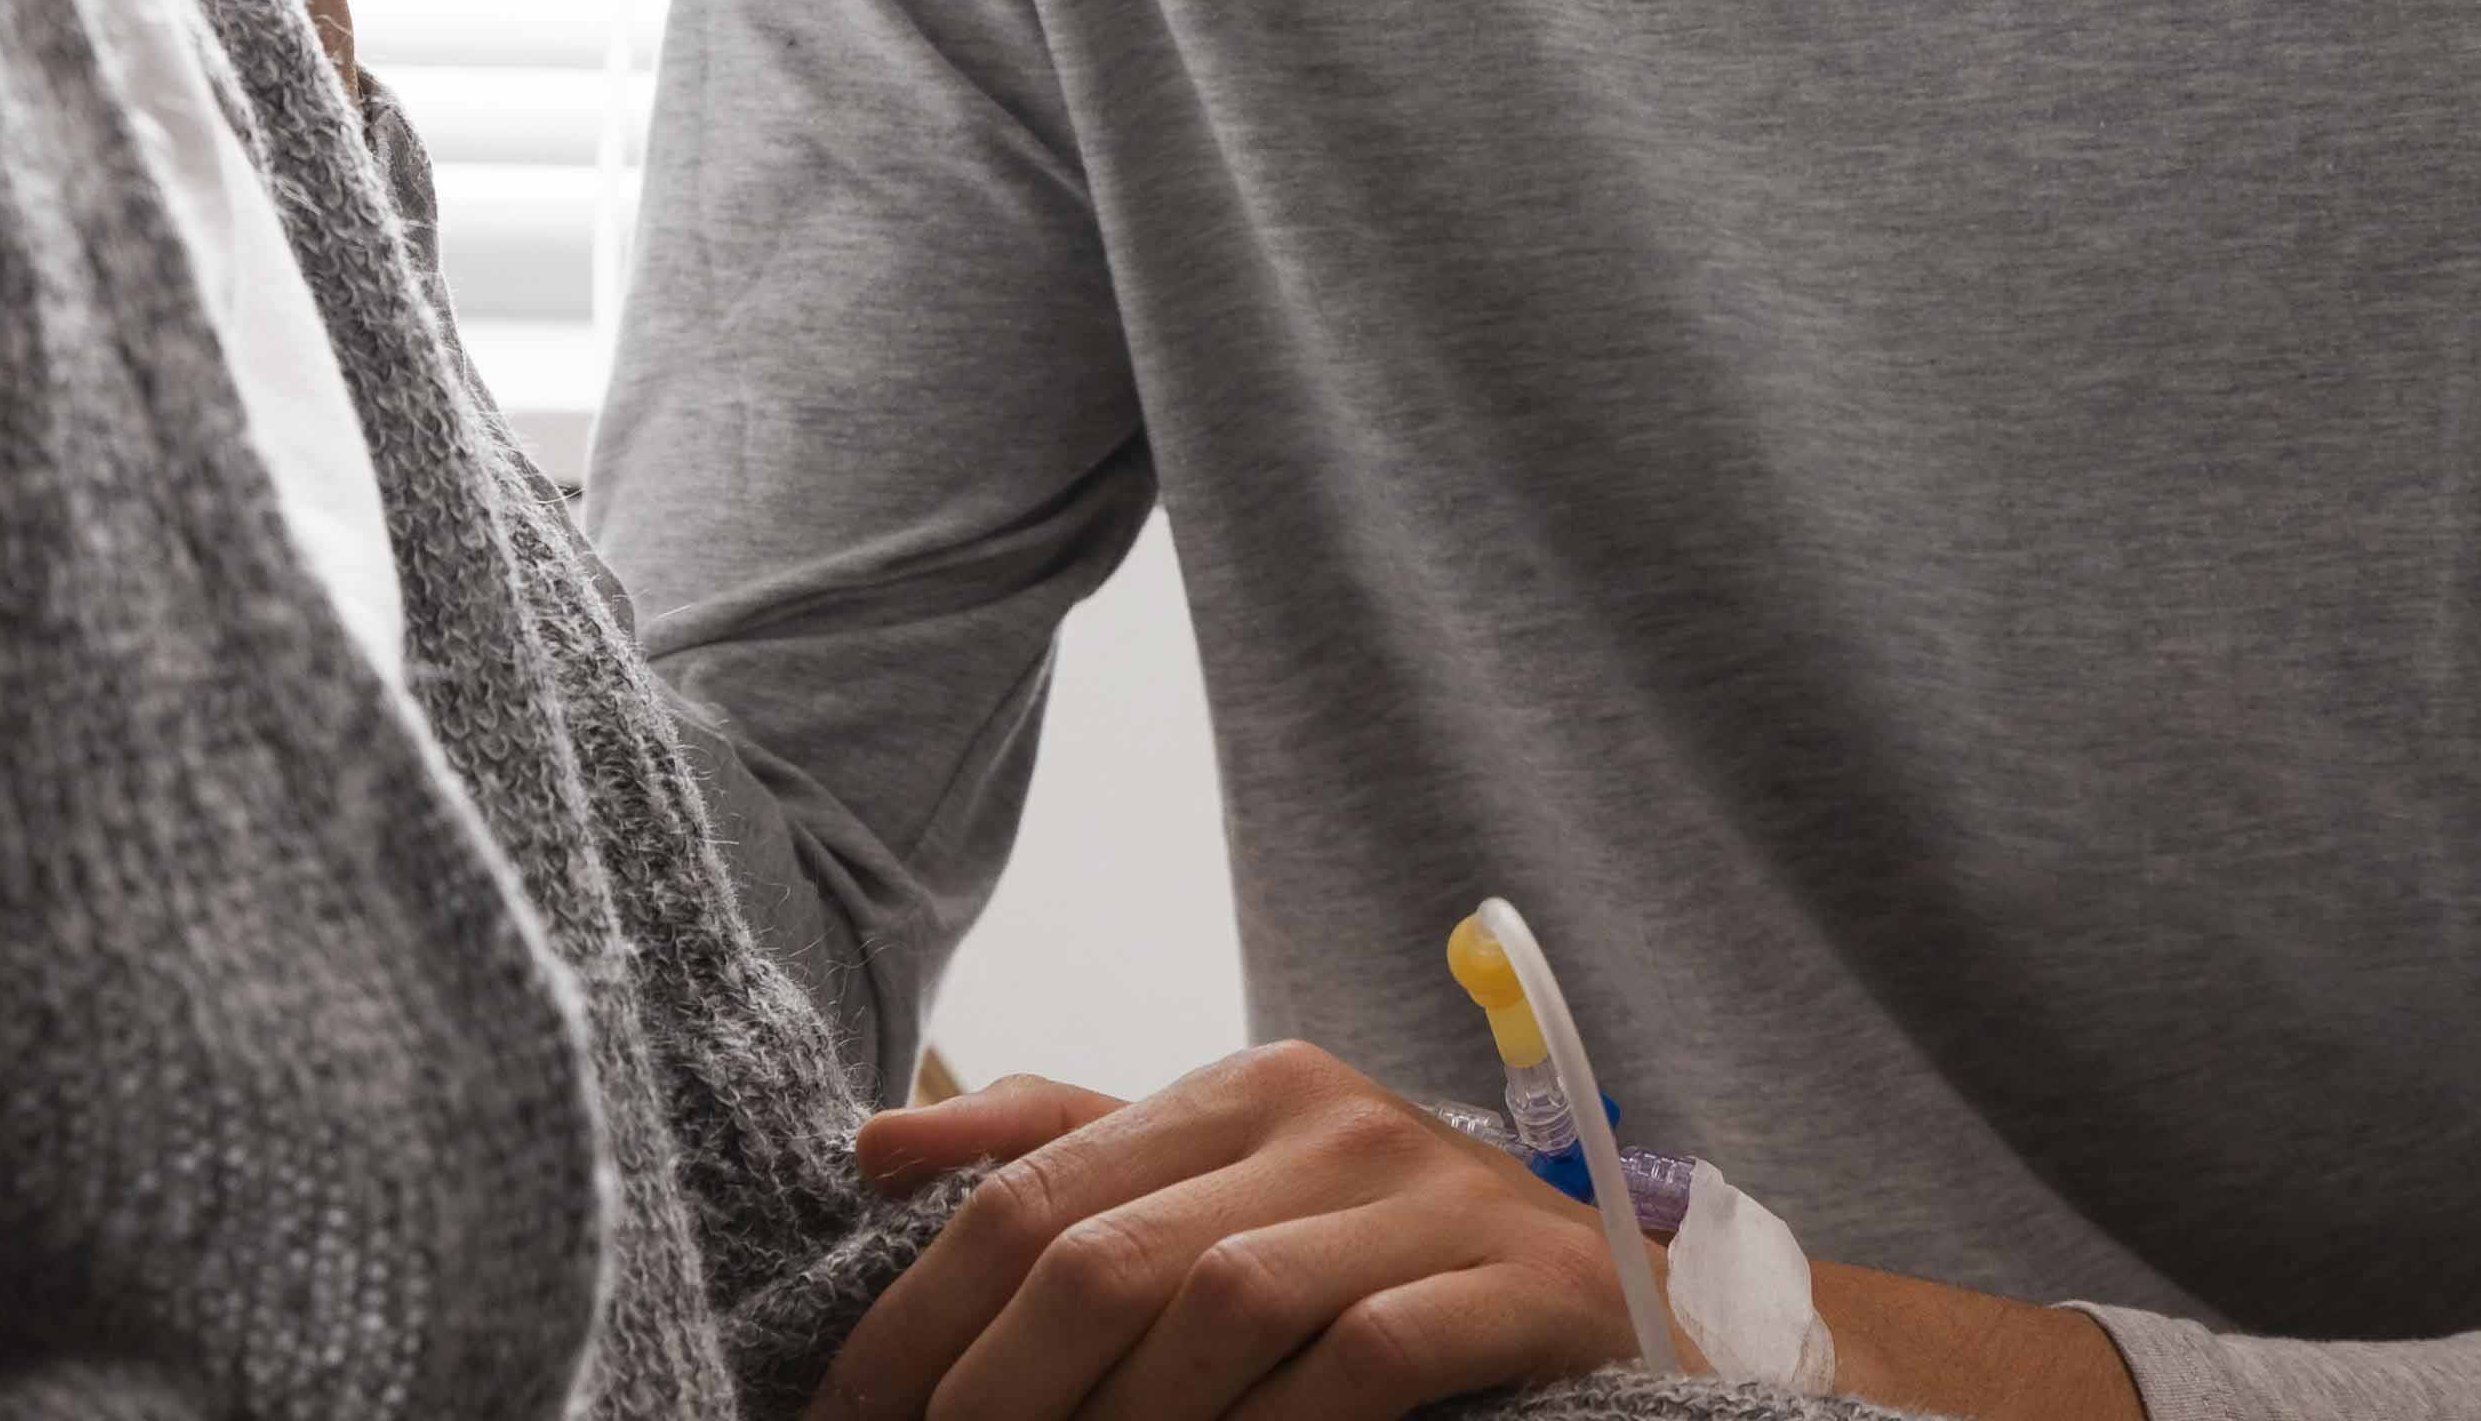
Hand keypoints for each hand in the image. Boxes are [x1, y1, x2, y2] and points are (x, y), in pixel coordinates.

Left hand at [817, 1045, 1643, 1420]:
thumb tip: (874, 1148)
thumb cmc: (1378, 1251)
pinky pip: (1366, 1361)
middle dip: (995, 1392)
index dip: (920, 1318)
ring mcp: (1427, 1199)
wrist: (1606, 1292)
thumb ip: (1062, 1153)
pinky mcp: (1519, 1287)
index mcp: (1240, 1088)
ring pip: (1223, 1307)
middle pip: (1106, 1256)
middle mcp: (1326, 1120)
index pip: (1031, 1189)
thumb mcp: (1224, 1180)